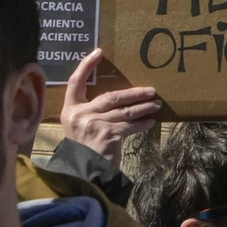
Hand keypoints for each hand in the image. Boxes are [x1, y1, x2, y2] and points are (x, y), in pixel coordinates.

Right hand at [61, 49, 162, 170]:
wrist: (82, 173)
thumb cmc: (83, 150)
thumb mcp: (79, 128)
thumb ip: (90, 112)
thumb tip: (117, 99)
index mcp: (70, 110)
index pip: (75, 82)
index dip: (86, 66)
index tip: (98, 52)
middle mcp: (80, 115)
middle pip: (111, 96)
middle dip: (134, 93)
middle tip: (151, 90)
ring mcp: (94, 124)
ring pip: (125, 111)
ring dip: (143, 107)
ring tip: (156, 104)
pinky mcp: (108, 135)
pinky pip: (130, 126)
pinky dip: (142, 124)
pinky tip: (151, 121)